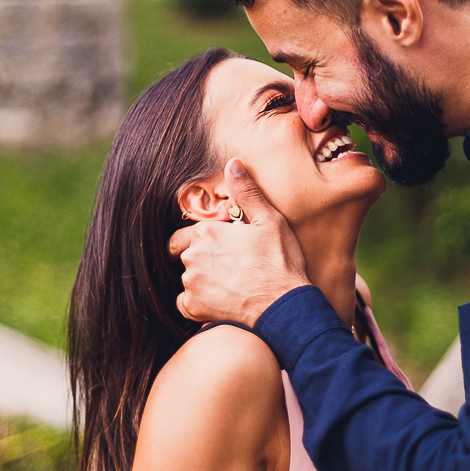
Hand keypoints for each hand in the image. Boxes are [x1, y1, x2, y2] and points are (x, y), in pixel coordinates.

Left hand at [168, 158, 309, 325]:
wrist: (284, 306)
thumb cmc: (280, 262)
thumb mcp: (269, 221)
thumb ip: (247, 192)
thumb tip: (232, 163)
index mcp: (207, 232)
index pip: (189, 233)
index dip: (206, 239)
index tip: (224, 247)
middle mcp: (193, 256)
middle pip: (188, 255)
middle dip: (204, 258)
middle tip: (231, 266)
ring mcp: (191, 283)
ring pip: (188, 278)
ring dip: (202, 279)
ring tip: (230, 284)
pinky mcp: (194, 307)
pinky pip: (185, 303)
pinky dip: (198, 303)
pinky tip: (219, 300)